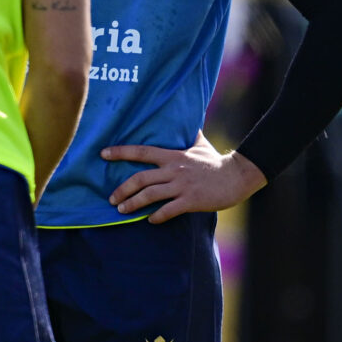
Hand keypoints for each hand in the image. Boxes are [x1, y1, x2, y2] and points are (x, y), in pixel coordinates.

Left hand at [103, 137, 266, 220]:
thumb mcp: (200, 145)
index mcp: (173, 157)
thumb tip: (186, 121)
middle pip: (140, 179)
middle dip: (122, 190)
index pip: (142, 152)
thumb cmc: (216, 162)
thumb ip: (188, 135)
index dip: (121, 152)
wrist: (238, 176)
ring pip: (150, 196)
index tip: (103, 154)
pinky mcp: (192, 201)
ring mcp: (182, 186)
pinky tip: (150, 220)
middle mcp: (174, 170)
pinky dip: (156, 216)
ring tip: (122, 210)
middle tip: (111, 199)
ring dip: (132, 204)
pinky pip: (168, 210)